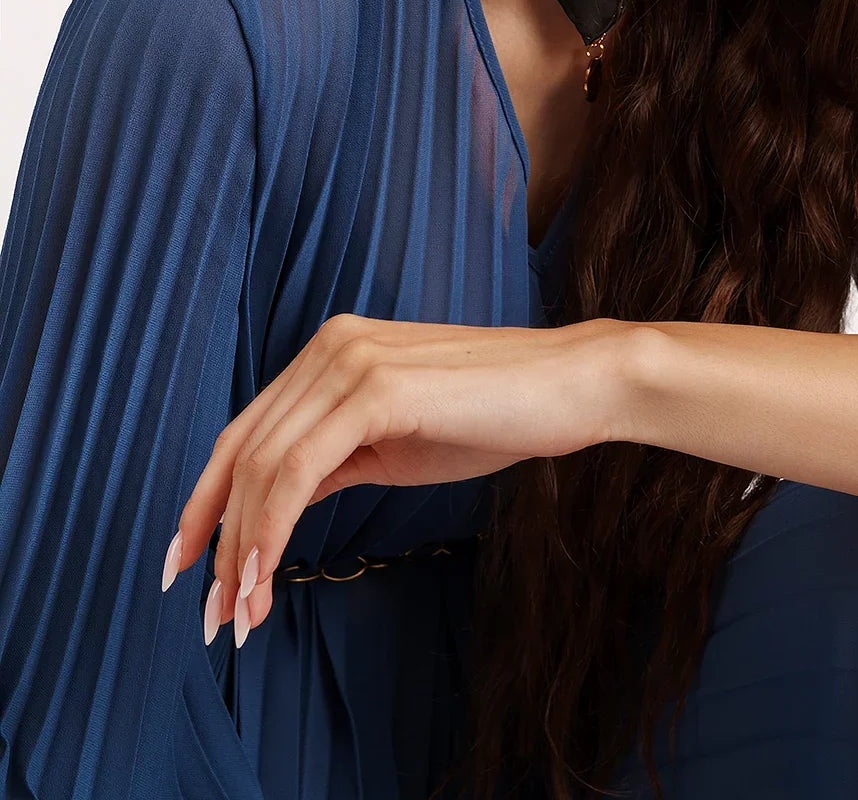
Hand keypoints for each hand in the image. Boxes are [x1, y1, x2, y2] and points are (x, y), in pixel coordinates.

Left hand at [165, 312, 637, 638]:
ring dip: (242, 550)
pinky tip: (267, 576)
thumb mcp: (396, 440)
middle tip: (213, 614)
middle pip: (244, 451)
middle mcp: (331, 344)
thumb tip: (279, 505)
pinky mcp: (376, 389)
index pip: (248, 431)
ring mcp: (351, 360)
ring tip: (240, 614)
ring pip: (265, 465)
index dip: (208, 502)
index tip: (188, 566)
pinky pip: (300, 470)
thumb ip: (335, 457)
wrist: (570, 385)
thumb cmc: (495, 413)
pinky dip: (273, 529)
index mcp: (333, 349)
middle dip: (217, 539)